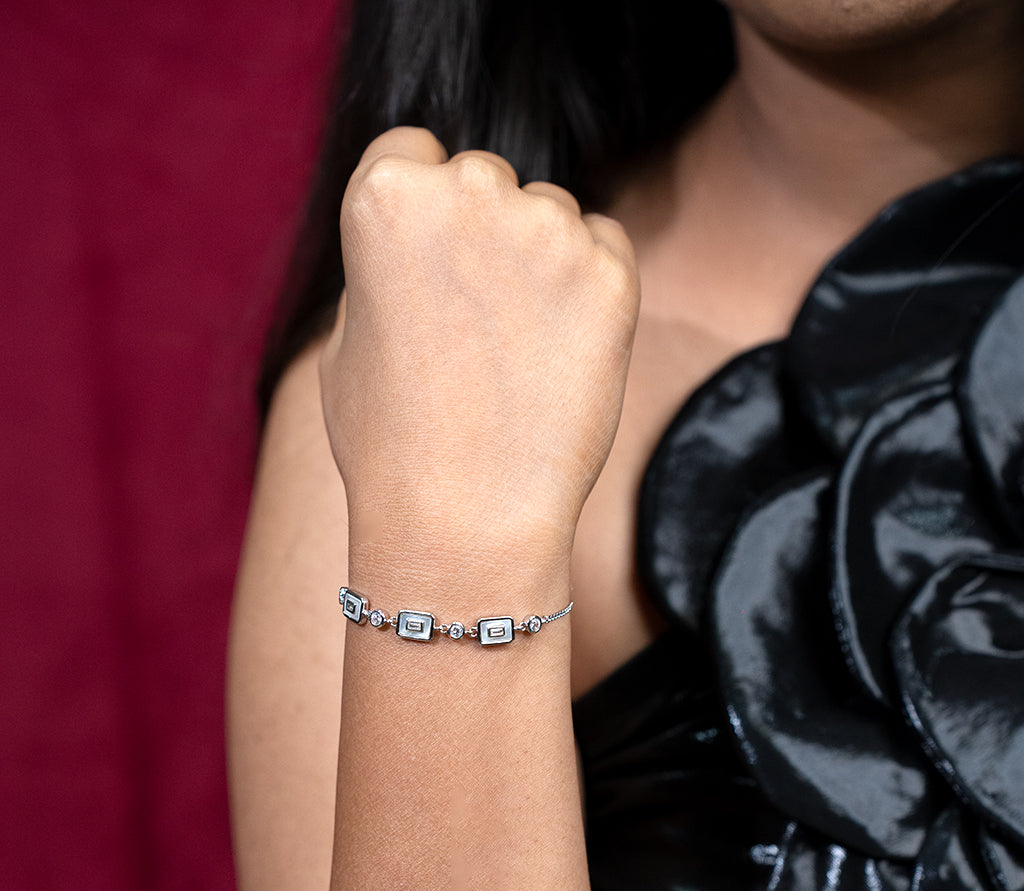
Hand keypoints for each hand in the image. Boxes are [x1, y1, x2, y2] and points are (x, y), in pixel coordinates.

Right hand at [321, 127, 639, 558]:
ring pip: (551, 214)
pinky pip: (604, 250)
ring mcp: (547, 228)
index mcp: (385, 196)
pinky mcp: (611, 273)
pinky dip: (589, 290)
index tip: (433, 264)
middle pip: (486, 180)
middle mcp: (468, 190)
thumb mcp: (343, 340)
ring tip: (517, 354)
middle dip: (484, 234)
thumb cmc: (389, 445)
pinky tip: (559, 355)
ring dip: (539, 261)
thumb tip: (416, 248)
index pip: (412, 152)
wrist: (462, 520)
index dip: (424, 212)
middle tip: (477, 325)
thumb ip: (380, 270)